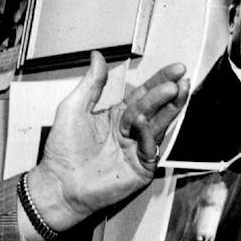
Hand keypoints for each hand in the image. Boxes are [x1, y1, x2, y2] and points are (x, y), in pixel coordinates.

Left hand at [25, 52, 187, 233]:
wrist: (59, 184)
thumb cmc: (63, 150)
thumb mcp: (73, 108)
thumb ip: (91, 83)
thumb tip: (97, 56)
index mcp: (118, 114)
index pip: (143, 93)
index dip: (159, 80)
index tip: (175, 69)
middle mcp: (131, 130)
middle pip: (154, 107)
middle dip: (168, 92)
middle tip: (180, 78)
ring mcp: (137, 149)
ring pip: (158, 125)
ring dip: (169, 108)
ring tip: (179, 92)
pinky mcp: (140, 168)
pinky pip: (149, 149)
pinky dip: (147, 135)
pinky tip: (143, 122)